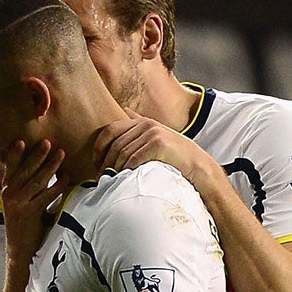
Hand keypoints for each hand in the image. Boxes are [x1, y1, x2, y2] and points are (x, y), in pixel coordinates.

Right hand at [0, 138, 66, 263]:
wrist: (20, 248)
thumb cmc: (23, 223)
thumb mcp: (18, 202)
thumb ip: (24, 186)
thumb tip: (38, 168)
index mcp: (6, 189)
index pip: (9, 167)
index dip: (14, 154)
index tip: (21, 140)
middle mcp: (10, 194)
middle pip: (25, 170)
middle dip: (37, 155)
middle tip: (48, 142)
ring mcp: (18, 203)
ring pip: (37, 181)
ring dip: (50, 166)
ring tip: (61, 153)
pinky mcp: (29, 213)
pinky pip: (46, 196)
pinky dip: (58, 185)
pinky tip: (66, 177)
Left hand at [95, 115, 215, 183]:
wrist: (196, 165)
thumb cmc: (174, 154)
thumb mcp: (156, 135)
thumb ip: (139, 123)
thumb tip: (124, 110)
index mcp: (141, 122)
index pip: (110, 130)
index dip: (98, 147)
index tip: (95, 162)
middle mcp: (145, 125)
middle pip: (115, 144)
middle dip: (105, 162)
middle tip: (100, 177)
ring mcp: (152, 133)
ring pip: (123, 153)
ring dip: (114, 169)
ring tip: (110, 180)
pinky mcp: (158, 144)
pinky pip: (133, 159)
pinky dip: (126, 170)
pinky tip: (124, 178)